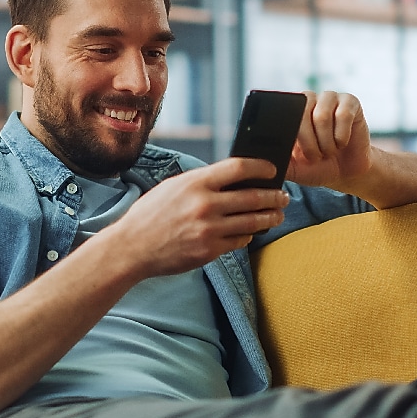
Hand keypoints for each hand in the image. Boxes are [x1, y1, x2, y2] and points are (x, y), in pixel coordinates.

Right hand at [97, 157, 289, 278]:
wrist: (132, 247)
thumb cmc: (152, 214)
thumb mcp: (174, 187)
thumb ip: (203, 181)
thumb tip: (234, 178)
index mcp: (196, 183)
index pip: (239, 168)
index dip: (261, 167)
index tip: (272, 170)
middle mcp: (205, 205)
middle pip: (253, 197)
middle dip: (274, 196)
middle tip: (284, 196)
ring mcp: (209, 229)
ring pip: (252, 221)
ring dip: (269, 218)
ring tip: (277, 214)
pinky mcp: (210, 250)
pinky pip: (239, 241)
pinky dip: (248, 235)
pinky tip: (251, 231)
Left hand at [287, 90, 372, 189]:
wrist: (347, 172)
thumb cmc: (319, 167)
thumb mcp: (294, 169)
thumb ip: (278, 162)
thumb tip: (262, 159)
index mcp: (290, 112)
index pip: (281, 112)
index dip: (288, 132)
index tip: (293, 149)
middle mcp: (308, 99)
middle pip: (301, 113)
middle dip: (308, 142)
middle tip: (315, 157)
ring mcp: (329, 98)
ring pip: (322, 116)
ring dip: (326, 142)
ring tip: (329, 151)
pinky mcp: (350, 101)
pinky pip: (343, 115)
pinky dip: (341, 136)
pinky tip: (342, 143)